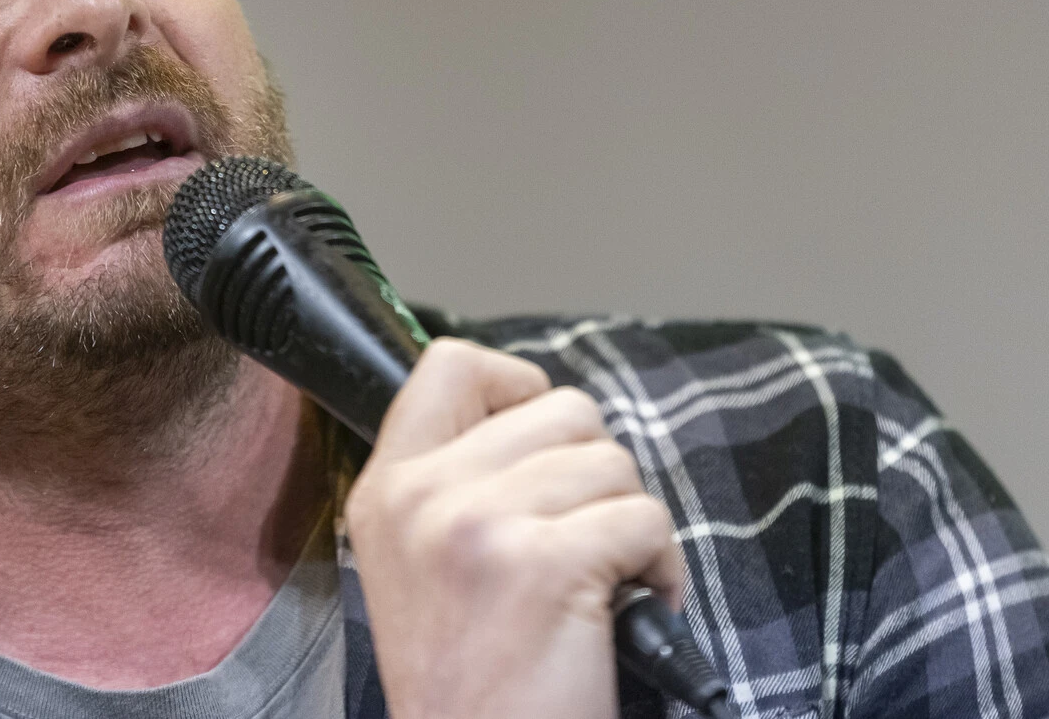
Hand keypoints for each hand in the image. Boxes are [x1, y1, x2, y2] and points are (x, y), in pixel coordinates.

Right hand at [343, 339, 682, 718]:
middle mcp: (422, 495)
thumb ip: (452, 483)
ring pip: (612, 461)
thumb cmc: (471, 684)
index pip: (450, 363)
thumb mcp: (419, 566)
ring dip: (630, 520)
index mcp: (387, 489)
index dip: (517, 386)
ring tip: (606, 579)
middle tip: (582, 537)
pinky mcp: (542, 565)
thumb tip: (534, 416)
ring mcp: (479, 525)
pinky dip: (662, 566)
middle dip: (595, 471)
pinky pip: (645, 518)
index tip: (541, 448)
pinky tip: (634, 605)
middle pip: (561, 407)